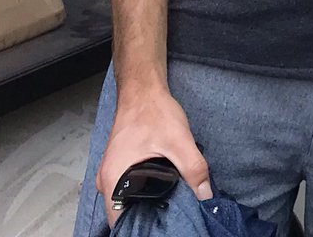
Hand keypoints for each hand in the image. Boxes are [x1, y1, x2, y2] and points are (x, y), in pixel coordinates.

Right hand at [95, 87, 211, 226]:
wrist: (143, 89)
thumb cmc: (153, 111)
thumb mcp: (179, 141)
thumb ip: (194, 169)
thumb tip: (206, 195)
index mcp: (113, 180)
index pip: (120, 222)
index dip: (139, 229)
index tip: (160, 229)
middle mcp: (106, 181)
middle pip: (122, 213)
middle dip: (144, 220)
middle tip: (169, 220)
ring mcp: (111, 173)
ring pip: (125, 201)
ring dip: (144, 206)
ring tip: (167, 208)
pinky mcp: (119, 165)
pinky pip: (126, 188)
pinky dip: (141, 193)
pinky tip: (161, 192)